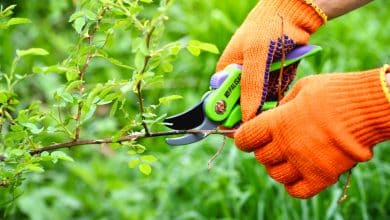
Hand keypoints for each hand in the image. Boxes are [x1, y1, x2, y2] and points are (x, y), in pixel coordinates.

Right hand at [217, 0, 325, 120]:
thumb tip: (245, 116)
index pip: (223, 102)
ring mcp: (256, 80)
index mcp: (226, 72)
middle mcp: (239, 78)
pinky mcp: (272, 80)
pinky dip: (281, 91)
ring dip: (271, 98)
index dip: (231, 116)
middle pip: (243, 106)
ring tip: (277, 76)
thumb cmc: (267, 29)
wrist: (292, 14)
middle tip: (267, 98)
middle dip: (256, 106)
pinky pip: (275, 96)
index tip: (244, 124)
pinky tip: (284, 75)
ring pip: (261, 103)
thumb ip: (250, 86)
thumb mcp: (256, 56)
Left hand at [234, 66, 389, 197]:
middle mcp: (286, 145)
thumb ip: (283, 104)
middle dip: (264, 150)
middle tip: (274, 143)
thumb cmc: (334, 92)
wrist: (367, 107)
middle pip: (261, 158)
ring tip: (288, 157)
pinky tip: (299, 173)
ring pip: (276, 175)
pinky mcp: (321, 176)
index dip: (244, 138)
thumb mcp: (302, 88)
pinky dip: (293, 185)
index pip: (245, 139)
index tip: (247, 137)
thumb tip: (274, 113)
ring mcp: (303, 163)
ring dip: (278, 167)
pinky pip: (296, 191)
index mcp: (277, 122)